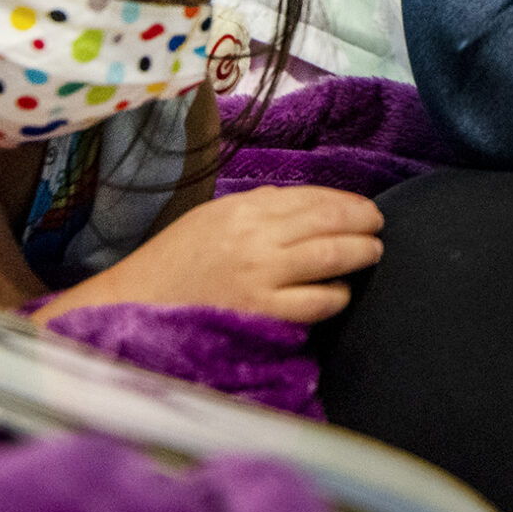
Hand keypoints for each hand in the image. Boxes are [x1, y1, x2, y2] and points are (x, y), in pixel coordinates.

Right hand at [32, 185, 383, 325]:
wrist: (133, 306)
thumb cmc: (173, 262)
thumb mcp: (211, 219)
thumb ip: (255, 208)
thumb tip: (300, 203)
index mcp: (243, 209)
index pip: (311, 198)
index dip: (345, 202)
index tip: (364, 209)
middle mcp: (256, 237)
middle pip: (329, 222)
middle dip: (363, 223)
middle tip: (378, 228)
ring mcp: (261, 276)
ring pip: (332, 257)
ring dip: (361, 254)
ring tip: (372, 254)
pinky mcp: (262, 313)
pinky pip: (317, 301)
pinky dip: (336, 295)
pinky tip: (340, 293)